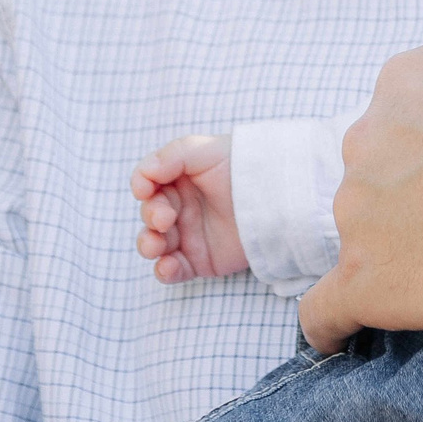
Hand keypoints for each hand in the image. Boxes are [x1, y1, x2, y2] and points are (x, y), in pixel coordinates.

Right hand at [132, 134, 245, 282]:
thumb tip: (143, 176)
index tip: (146, 190)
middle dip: (151, 217)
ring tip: (157, 245)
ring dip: (148, 245)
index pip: (149, 185)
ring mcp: (189, 235)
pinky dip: (164, 271)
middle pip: (149, 215)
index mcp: (179, 180)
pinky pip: (173, 270)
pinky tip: (168, 266)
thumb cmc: (242, 165)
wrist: (279, 195)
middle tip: (164, 218)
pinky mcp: (200, 259)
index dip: (143, 188)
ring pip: (154, 244)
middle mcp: (181, 207)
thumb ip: (171, 156)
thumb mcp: (207, 150)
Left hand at [297, 13, 422, 353]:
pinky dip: (335, 324)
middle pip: (382, 170)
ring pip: (364, 233)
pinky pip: (324, 313)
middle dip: (420, 189)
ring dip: (398, 248)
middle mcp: (367, 141)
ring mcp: (358, 214)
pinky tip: (353, 333)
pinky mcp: (365, 282)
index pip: (414, 112)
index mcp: (406, 81)